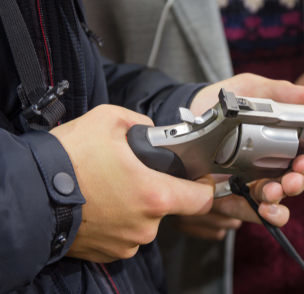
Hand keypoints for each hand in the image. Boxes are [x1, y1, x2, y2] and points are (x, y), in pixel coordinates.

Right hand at [50, 105, 213, 261]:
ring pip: (146, 220)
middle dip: (158, 189)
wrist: (29, 192)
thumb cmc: (68, 160)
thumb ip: (142, 122)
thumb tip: (151, 129)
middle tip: (136, 173)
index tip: (198, 178)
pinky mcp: (109, 252)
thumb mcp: (109, 120)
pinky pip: (126, 233)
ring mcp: (127, 242)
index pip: (203, 199)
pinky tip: (102, 203)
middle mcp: (146, 225)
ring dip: (136, 205)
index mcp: (155, 194)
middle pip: (169, 206)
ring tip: (112, 187)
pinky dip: (120, 220)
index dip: (204, 186)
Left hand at [175, 74, 303, 239]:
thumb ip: (281, 92)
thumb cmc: (221, 100)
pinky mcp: (230, 194)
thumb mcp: (251, 88)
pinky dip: (261, 213)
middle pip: (292, 182)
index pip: (303, 159)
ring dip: (279, 199)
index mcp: (279, 143)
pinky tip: (263, 209)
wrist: (186, 110)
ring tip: (272, 191)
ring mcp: (250, 181)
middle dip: (296, 183)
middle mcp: (268, 165)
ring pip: (274, 199)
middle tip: (291, 179)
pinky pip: (250, 210)